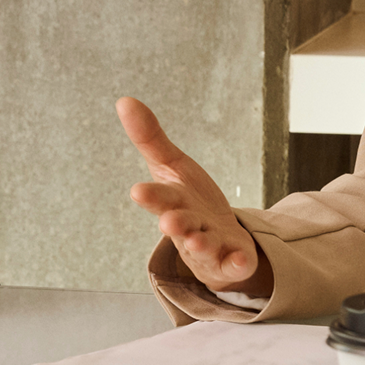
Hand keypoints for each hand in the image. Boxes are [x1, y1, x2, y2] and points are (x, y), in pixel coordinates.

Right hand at [117, 97, 269, 296]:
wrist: (220, 238)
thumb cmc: (191, 201)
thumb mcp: (173, 166)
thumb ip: (150, 138)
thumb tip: (123, 100)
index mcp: (172, 202)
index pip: (159, 198)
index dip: (150, 196)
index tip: (138, 190)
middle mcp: (188, 226)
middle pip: (180, 225)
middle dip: (175, 224)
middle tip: (168, 222)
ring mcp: (209, 246)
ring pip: (202, 247)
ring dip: (200, 244)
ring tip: (199, 240)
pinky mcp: (230, 260)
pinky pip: (233, 264)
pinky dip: (236, 263)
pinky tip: (241, 260)